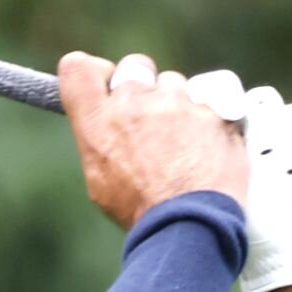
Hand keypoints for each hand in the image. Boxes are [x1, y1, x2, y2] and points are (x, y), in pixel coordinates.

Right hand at [57, 51, 249, 232]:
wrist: (191, 225)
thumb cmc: (143, 211)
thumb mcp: (102, 179)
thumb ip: (102, 138)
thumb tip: (106, 121)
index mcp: (98, 123)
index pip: (77, 68)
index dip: (93, 72)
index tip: (106, 84)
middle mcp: (134, 103)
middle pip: (134, 66)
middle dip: (142, 84)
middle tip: (150, 114)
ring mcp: (177, 102)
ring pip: (175, 83)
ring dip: (177, 103)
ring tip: (183, 142)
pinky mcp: (214, 107)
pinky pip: (210, 98)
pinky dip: (208, 116)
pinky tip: (206, 145)